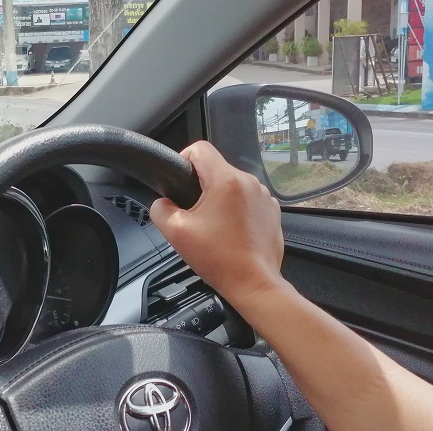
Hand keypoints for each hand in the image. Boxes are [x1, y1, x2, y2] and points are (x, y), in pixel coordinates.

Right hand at [150, 141, 285, 309]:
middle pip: (216, 169)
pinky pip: (248, 200)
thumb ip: (160, 209)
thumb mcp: (176, 233)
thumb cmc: (218, 258)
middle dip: (201, 187)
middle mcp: (249, 182)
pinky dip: (237, 211)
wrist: (254, 284)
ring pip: (232, 186)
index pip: (200, 149)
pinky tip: (231, 233)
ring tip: (214, 228)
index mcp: (226, 180)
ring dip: (220, 200)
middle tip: (194, 216)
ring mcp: (264, 197)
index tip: (179, 183)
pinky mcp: (272, 211)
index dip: (183, 160)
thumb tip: (162, 203)